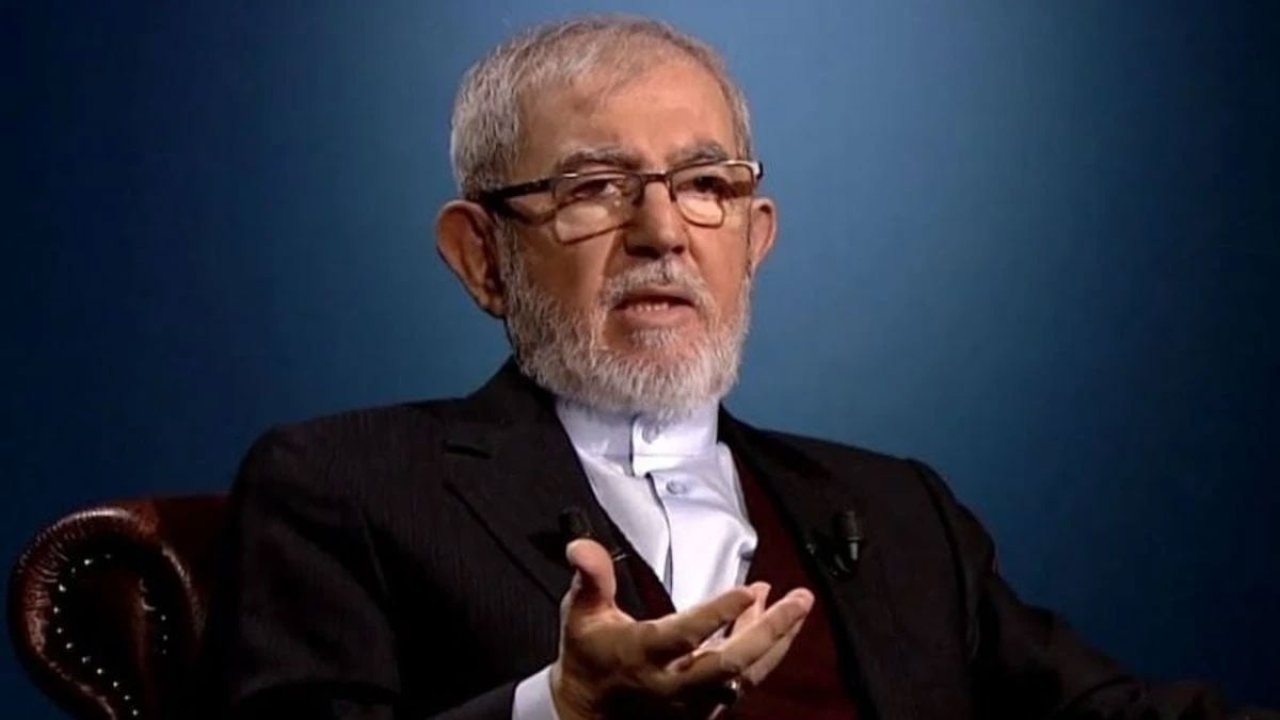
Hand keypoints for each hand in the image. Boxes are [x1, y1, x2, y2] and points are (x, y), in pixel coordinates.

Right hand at [550, 539, 813, 719]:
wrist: (588, 716)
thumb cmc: (587, 658)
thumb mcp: (580, 614)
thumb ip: (591, 577)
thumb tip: (581, 547)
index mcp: (642, 655)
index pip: (686, 634)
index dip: (719, 613)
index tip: (750, 588)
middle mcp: (673, 683)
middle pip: (731, 662)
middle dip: (771, 630)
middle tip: (800, 598)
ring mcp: (693, 701)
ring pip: (745, 673)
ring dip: (775, 638)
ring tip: (798, 605)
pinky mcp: (705, 709)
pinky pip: (742, 681)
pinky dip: (762, 651)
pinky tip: (770, 621)